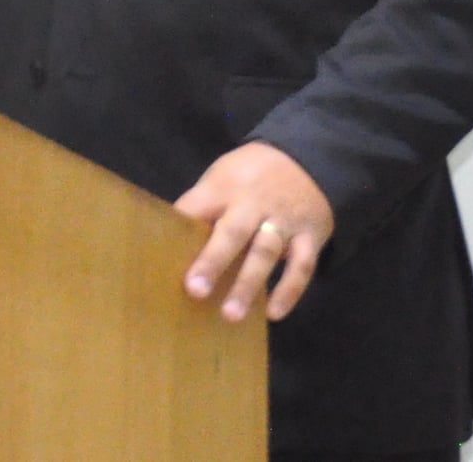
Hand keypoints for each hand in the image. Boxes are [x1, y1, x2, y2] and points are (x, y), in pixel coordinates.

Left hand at [174, 142, 333, 322]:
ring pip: (265, 252)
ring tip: (231, 315)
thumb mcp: (223, 176)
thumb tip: (172, 241)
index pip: (199, 207)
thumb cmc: (251, 175)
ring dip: (248, 284)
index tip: (162, 257)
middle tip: (195, 291)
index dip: (181, 230)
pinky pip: (302, 265)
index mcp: (225, 187)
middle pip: (233, 231)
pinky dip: (289, 290)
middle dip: (214, 261)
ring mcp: (284, 220)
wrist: (306, 158)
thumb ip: (204, 205)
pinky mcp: (310, 236)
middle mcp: (254, 203)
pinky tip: (274, 314)